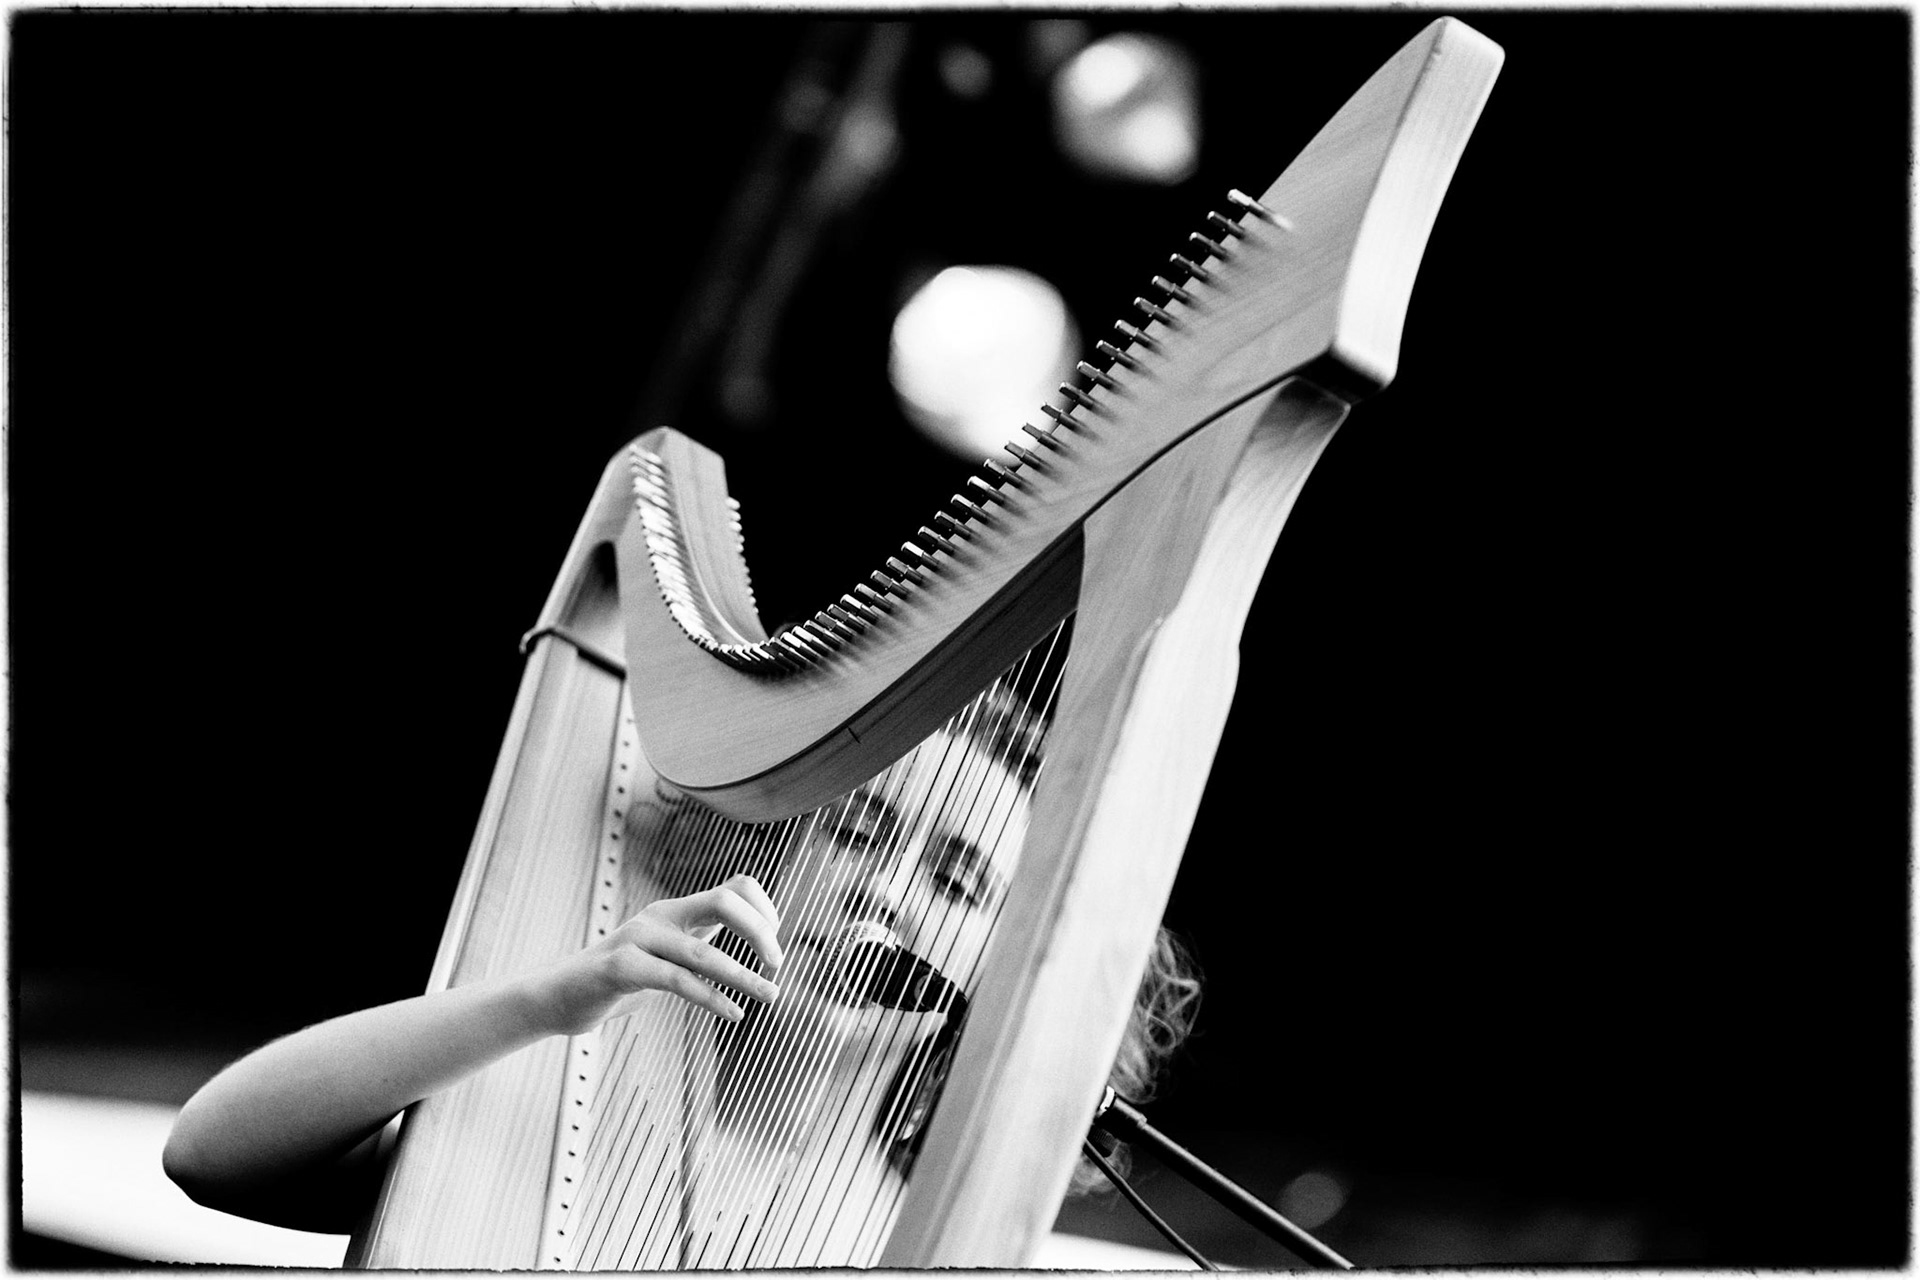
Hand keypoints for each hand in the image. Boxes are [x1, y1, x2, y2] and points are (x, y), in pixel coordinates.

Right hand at [532, 873, 783, 1035]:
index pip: (736, 886)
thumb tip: (754, 941)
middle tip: (777, 966)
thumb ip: (702, 942)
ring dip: (743, 976)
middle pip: (723, 901)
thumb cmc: (622, 978)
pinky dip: (710, 997)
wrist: (559, 995)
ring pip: (701, 952)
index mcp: (677, 910)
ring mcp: (638, 939)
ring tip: (771, 995)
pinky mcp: (619, 968)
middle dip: (760, 931)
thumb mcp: (669, 954)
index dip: (765, 910)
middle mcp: (661, 916)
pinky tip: (733, 1013)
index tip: (773, 948)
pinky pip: (674, 981)